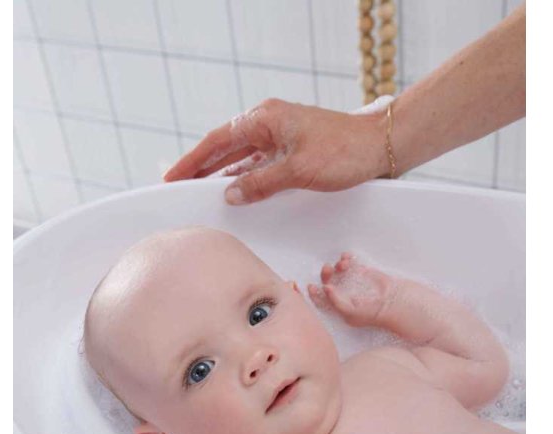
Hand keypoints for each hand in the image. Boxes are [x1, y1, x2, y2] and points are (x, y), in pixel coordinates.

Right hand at [163, 99, 388, 204]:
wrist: (380, 147)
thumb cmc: (344, 151)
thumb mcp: (297, 171)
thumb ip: (260, 184)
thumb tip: (229, 194)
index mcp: (264, 119)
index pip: (217, 142)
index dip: (192, 162)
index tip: (171, 178)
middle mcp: (268, 123)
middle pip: (225, 149)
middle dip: (201, 169)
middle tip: (179, 189)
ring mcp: (280, 136)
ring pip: (242, 158)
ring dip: (223, 175)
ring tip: (200, 194)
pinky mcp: (292, 149)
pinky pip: (259, 164)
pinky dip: (245, 178)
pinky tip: (235, 192)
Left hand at [308, 253, 395, 326]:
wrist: (390, 301)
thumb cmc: (371, 312)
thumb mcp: (349, 312)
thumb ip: (335, 302)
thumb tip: (325, 288)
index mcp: (337, 305)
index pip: (320, 299)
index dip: (313, 293)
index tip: (311, 286)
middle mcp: (342, 293)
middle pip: (327, 281)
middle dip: (326, 274)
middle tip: (328, 268)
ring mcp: (350, 281)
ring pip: (336, 270)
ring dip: (337, 265)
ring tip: (343, 264)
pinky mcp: (359, 271)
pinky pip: (348, 262)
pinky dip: (345, 258)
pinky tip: (347, 257)